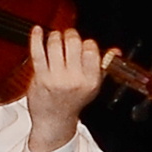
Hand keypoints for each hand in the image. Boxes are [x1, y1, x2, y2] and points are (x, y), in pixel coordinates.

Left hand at [22, 24, 106, 147]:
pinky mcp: (40, 77)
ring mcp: (56, 78)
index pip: (91, 49)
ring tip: (55, 38)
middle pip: (73, 42)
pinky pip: (38, 53)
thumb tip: (115, 51)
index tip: (82, 45)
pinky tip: (37, 30)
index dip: (86, 42)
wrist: (54, 121)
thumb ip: (103, 66)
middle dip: (70, 35)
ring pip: (55, 44)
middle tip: (67, 37)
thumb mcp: (93, 86)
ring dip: (55, 36)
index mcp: (91, 80)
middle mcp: (75, 79)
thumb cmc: (73, 101)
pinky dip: (37, 39)